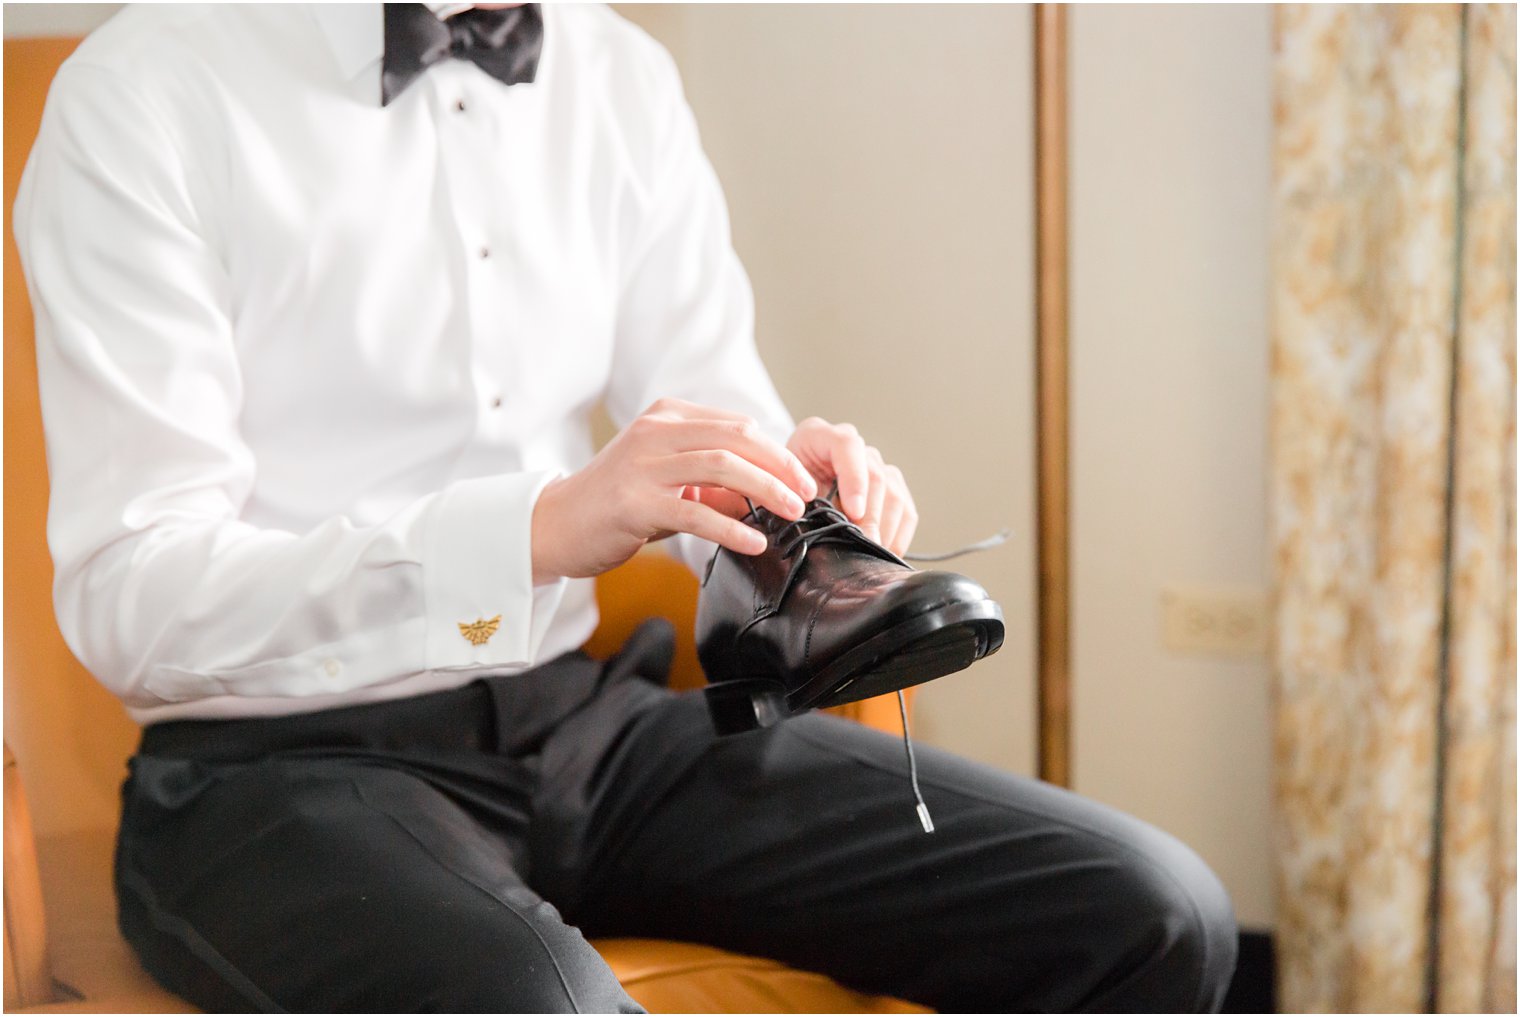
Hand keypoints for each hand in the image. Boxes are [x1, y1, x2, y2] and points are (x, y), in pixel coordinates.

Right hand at [531, 398, 817, 581]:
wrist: (557, 525)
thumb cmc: (616, 503)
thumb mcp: (665, 476)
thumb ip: (709, 477)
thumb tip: (765, 491)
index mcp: (666, 417)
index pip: (736, 425)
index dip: (776, 451)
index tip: (802, 479)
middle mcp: (654, 432)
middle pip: (736, 438)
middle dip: (780, 467)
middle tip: (807, 496)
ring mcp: (642, 465)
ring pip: (721, 466)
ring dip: (765, 491)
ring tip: (792, 514)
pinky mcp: (634, 503)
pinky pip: (696, 512)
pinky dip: (732, 527)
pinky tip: (755, 542)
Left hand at [786, 417, 917, 555]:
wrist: (787, 489)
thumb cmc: (778, 489)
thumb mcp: (775, 488)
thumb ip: (789, 497)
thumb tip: (809, 522)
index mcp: (817, 435)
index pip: (847, 445)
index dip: (853, 479)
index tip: (853, 511)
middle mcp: (851, 445)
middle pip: (874, 475)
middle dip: (871, 515)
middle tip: (865, 544)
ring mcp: (873, 464)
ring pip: (893, 492)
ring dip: (886, 527)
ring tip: (874, 552)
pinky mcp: (889, 486)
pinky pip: (905, 508)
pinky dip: (899, 533)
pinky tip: (887, 552)